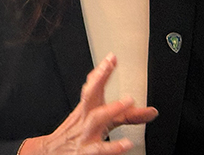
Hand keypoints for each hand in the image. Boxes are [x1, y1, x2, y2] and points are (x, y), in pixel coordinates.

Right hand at [19, 53, 157, 153]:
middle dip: (98, 78)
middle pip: (89, 94)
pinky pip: (100, 149)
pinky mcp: (86, 152)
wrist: (51, 152)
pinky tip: (126, 144)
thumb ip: (127, 117)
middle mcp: (84, 118)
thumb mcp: (102, 123)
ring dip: (111, 108)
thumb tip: (152, 111)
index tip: (111, 57)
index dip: (101, 71)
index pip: (92, 86)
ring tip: (128, 100)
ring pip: (96, 118)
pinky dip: (113, 146)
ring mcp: (85, 134)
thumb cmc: (77, 135)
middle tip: (109, 65)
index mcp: (86, 108)